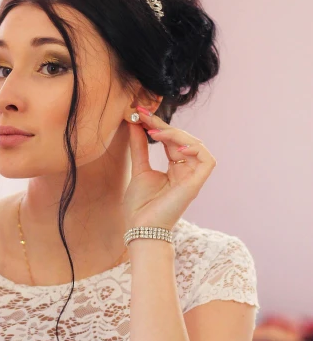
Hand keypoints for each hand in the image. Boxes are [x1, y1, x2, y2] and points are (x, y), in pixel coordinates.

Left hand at [123, 107, 216, 229]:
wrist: (140, 227)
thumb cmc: (140, 206)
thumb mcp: (139, 168)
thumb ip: (139, 147)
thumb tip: (134, 124)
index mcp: (175, 169)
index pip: (171, 140)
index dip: (159, 125)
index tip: (140, 113)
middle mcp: (186, 171)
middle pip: (183, 140)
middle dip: (164, 124)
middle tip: (143, 114)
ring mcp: (193, 177)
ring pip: (195, 145)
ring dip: (176, 134)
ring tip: (154, 132)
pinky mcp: (196, 184)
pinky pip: (206, 160)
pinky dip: (195, 149)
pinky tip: (176, 146)